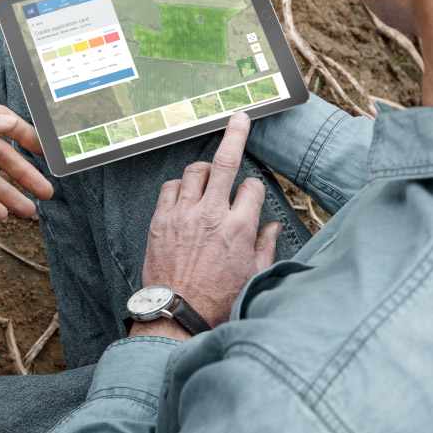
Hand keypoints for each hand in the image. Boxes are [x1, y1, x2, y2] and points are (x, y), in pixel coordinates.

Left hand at [131, 112, 281, 338]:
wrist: (177, 314)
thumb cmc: (217, 300)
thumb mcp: (253, 276)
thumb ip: (265, 246)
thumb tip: (272, 227)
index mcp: (238, 228)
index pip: (252, 187)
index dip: (254, 189)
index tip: (251, 196)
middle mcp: (211, 214)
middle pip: (225, 161)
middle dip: (235, 134)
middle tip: (239, 118)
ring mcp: (183, 214)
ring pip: (195, 171)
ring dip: (205, 169)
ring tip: (209, 177)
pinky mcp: (160, 220)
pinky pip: (170, 187)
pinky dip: (179, 186)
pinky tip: (185, 195)